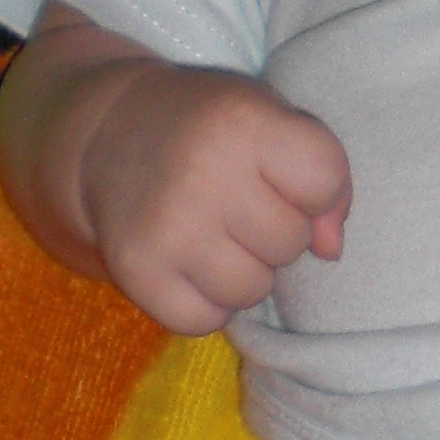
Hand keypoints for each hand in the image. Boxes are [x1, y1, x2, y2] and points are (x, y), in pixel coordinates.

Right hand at [75, 62, 351, 334]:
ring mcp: (167, 229)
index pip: (323, 179)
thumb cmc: (211, 128)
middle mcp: (202, 175)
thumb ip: (323, 174)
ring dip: (244, 271)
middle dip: (276, 229)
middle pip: (291, 243)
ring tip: (215, 233)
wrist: (110, 133)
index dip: (315, 186)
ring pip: (252, 290)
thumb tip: (330, 251)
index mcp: (241, 122)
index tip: (281, 172)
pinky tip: (188, 261)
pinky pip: (206, 320)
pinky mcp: (136, 273)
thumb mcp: (272, 119)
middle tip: (238, 202)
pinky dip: (205, 301)